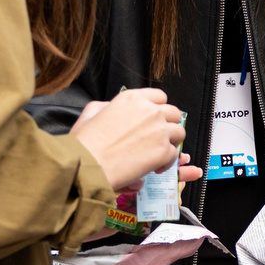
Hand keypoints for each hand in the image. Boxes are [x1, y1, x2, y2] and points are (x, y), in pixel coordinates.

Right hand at [70, 88, 184, 188]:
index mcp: (133, 99)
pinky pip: (173, 154)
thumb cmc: (85, 142)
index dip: (159, 109)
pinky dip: (166, 162)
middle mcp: (150, 111)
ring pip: (179, 133)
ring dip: (170, 143)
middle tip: (158, 138)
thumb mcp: (91, 112)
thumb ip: (108, 105)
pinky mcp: (163, 151)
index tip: (155, 120)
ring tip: (157, 153)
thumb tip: (113, 107)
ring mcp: (159, 130)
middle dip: (168, 125)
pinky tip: (152, 168)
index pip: (160, 97)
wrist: (87, 164)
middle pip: (174, 114)